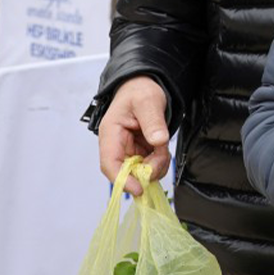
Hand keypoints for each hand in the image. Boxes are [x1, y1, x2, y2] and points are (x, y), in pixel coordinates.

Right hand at [97, 76, 169, 196]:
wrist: (143, 86)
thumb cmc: (140, 90)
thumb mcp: (148, 101)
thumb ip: (153, 121)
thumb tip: (158, 141)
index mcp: (111, 133)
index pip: (110, 164)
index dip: (123, 180)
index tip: (139, 188)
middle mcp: (117, 145)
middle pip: (127, 172)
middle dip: (147, 170)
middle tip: (162, 156)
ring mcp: (128, 150)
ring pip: (140, 172)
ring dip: (156, 166)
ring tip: (163, 148)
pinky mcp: (139, 152)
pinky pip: (149, 165)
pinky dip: (159, 162)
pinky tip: (162, 150)